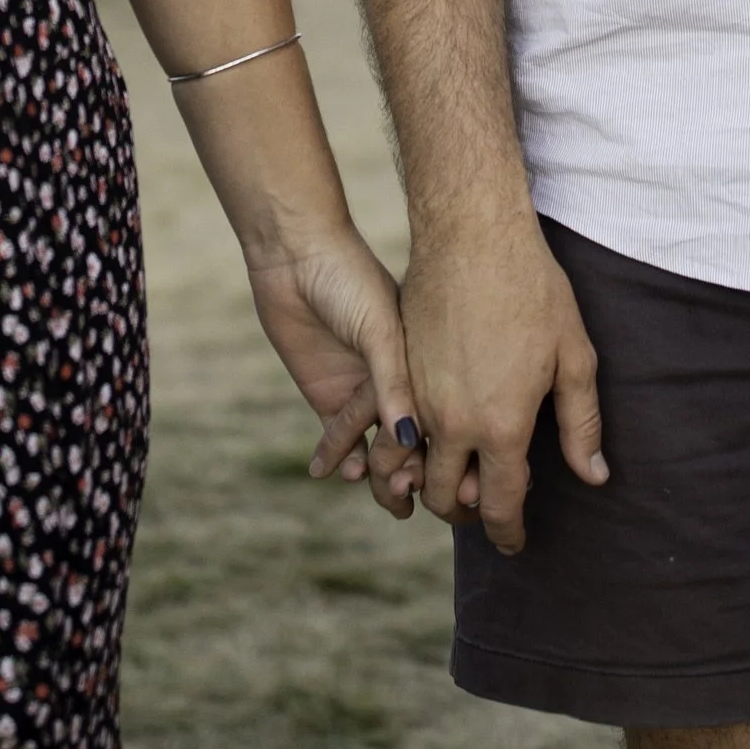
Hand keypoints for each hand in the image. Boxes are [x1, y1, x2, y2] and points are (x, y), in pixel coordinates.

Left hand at [247, 226, 423, 516]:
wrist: (295, 255)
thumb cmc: (348, 280)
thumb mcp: (380, 329)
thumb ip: (394, 384)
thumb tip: (412, 441)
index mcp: (423, 361)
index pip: (441, 418)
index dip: (447, 452)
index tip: (454, 481)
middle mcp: (397, 381)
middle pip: (413, 442)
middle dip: (415, 472)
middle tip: (409, 493)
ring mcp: (361, 391)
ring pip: (378, 450)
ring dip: (382, 476)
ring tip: (384, 493)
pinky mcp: (327, 396)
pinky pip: (341, 442)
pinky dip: (346, 462)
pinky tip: (348, 474)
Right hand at [402, 209, 606, 552]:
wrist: (471, 236)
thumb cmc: (532, 290)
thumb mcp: (573, 358)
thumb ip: (580, 424)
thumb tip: (592, 476)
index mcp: (501, 426)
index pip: (502, 505)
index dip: (509, 533)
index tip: (514, 543)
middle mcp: (452, 423)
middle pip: (448, 498)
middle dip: (467, 515)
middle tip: (488, 510)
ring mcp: (416, 398)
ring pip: (412, 468)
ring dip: (430, 484)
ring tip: (456, 479)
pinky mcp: (397, 371)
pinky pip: (394, 429)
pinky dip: (408, 447)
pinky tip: (430, 437)